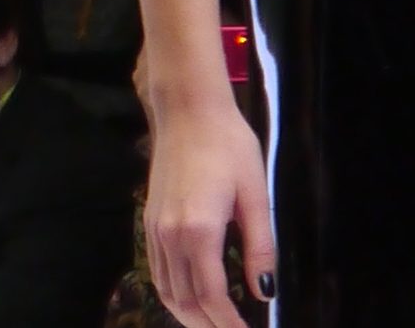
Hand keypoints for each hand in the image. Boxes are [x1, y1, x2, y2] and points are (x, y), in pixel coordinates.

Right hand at [141, 98, 272, 327]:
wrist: (188, 110)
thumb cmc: (229, 146)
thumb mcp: (255, 195)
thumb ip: (261, 248)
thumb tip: (264, 292)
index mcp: (199, 230)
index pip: (212, 296)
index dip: (231, 324)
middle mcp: (170, 235)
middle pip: (185, 300)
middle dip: (210, 326)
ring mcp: (154, 228)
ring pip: (166, 289)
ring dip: (190, 316)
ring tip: (216, 325)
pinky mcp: (150, 221)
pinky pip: (157, 271)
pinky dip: (173, 294)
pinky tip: (191, 299)